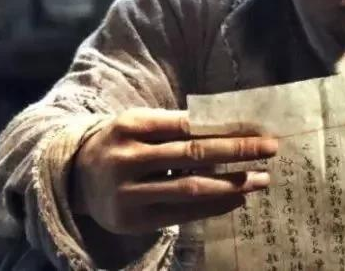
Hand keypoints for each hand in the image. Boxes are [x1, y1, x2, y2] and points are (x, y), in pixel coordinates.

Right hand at [70, 107, 276, 234]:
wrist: (74, 177)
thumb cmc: (122, 144)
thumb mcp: (141, 125)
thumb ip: (178, 125)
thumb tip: (234, 128)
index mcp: (131, 124)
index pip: (188, 123)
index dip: (225, 125)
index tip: (258, 126)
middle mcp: (127, 157)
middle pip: (192, 153)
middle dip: (237, 150)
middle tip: (271, 148)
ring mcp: (127, 192)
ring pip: (190, 187)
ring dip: (232, 184)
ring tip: (261, 179)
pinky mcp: (132, 220)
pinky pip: (181, 214)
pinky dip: (213, 207)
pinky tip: (237, 199)